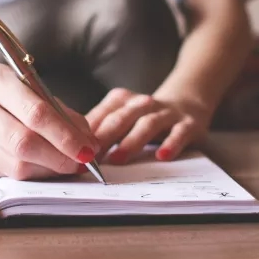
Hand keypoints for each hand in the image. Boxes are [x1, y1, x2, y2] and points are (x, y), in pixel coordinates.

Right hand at [0, 63, 99, 180]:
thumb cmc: (13, 99)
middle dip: (59, 157)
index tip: (88, 149)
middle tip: (81, 162)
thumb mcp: (36, 92)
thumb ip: (63, 115)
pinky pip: (8, 177)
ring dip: (49, 170)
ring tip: (66, 165)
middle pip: (23, 142)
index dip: (65, 135)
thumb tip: (90, 145)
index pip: (35, 113)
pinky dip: (33, 176)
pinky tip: (44, 168)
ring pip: (16, 165)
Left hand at [86, 88, 210, 163]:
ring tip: (118, 158)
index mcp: (120, 100)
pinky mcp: (187, 123)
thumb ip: (101, 130)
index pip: (100, 116)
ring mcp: (165, 112)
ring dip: (131, 142)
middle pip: (120, 119)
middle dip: (103, 138)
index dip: (86, 134)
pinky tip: (162, 156)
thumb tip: (71, 150)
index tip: (74, 151)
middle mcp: (141, 103)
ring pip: (146, 124)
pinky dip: (170, 144)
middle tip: (90, 157)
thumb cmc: (144, 117)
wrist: (187, 102)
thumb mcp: (122, 117)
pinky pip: (179, 133)